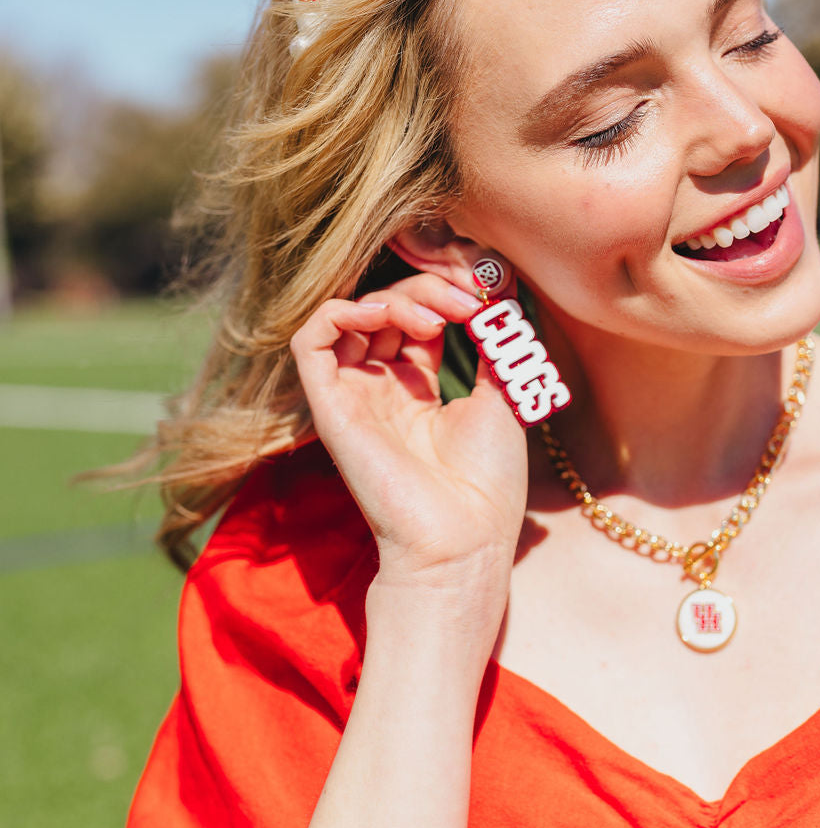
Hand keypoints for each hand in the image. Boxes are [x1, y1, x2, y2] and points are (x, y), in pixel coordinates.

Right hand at [290, 272, 528, 628]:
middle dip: (428, 288)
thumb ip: (492, 343)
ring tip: (437, 316)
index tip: (487, 294)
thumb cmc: (486, 482)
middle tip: (468, 301)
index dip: (447, 292)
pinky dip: (342, 312)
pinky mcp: (330, 407)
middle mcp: (382, 388)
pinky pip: (310, 341)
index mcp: (420, 389)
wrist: (464, 539)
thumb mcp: (502, 396)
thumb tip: (497, 293)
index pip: (418, 315)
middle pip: (387, 307)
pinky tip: (386, 314)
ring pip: (351, 316)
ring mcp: (355, 396)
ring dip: (394, 298)